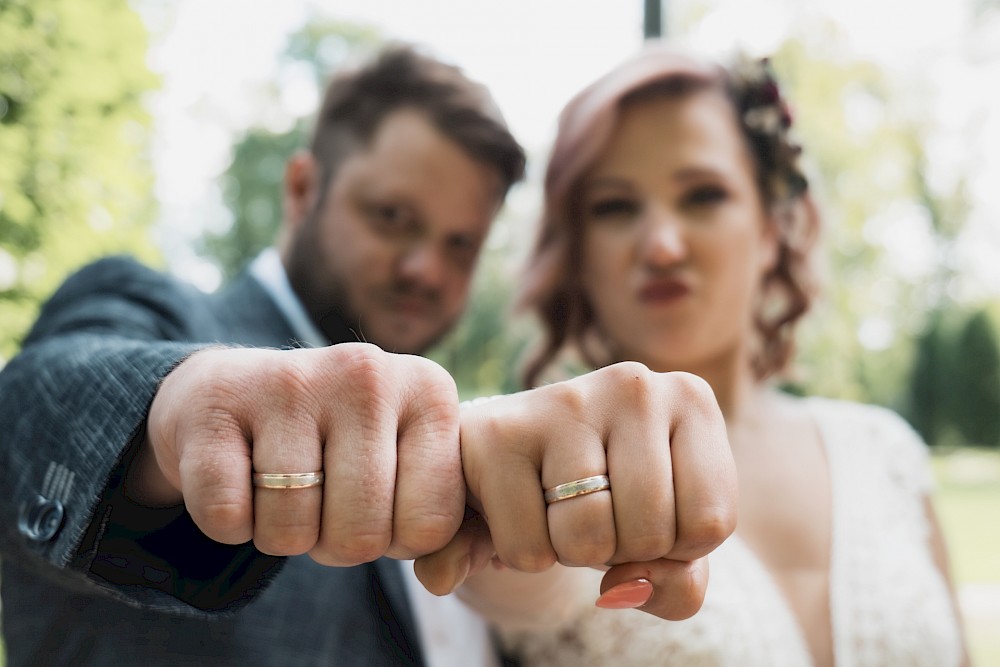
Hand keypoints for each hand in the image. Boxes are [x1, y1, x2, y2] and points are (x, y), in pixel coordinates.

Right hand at [129, 343, 465, 564]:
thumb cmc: (340, 446)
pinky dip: (229, 525)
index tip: (381, 508)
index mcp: (429, 393)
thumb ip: (447, 522)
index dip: (398, 541)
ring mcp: (290, 381)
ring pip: (291, 532)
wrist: (235, 391)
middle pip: (362, 536)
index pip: (431, 526)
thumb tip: (446, 577)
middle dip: (337, 544)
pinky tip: (238, 478)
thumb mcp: (408, 461)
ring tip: (284, 488)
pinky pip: (226, 517)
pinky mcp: (217, 401)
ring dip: (282, 535)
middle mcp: (367, 374)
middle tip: (324, 504)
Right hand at [414, 361, 736, 620]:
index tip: (648, 515)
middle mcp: (634, 386)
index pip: (711, 522)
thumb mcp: (668, 542)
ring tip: (561, 510)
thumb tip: (622, 590)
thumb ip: (680, 585)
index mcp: (691, 399)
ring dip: (573, 554)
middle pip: (651, 533)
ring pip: (590, 540)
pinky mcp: (501, 432)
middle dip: (622, 552)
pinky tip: (522, 506)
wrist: (515, 460)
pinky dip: (525, 554)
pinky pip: (530, 548)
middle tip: (598, 514)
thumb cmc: (609, 500)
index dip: (676, 547)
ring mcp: (565, 400)